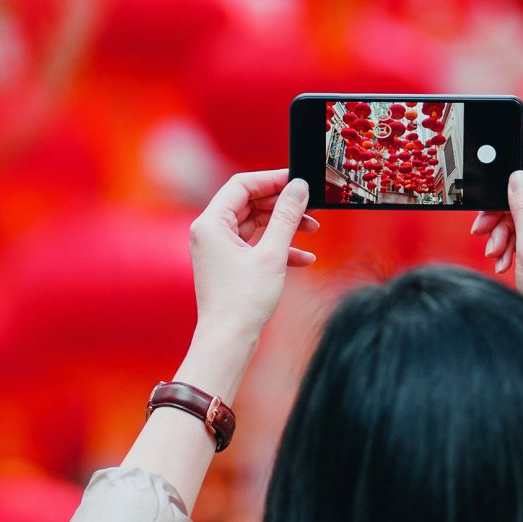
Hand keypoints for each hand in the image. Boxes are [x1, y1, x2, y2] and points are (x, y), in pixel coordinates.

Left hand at [190, 169, 316, 351]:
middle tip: (310, 207)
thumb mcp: (271, 254)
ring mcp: (218, 249)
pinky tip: (304, 258)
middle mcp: (210, 232)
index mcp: (211, 223)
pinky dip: (278, 248)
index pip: (242, 184)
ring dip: (284, 227)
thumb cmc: (242, 301)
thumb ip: (286, 217)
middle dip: (282, 205)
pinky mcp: (228, 265)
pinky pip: (255, 246)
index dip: (272, 179)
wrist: (228, 342)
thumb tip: (298, 188)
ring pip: (256, 224)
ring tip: (312, 230)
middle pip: (250, 203)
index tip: (298, 180)